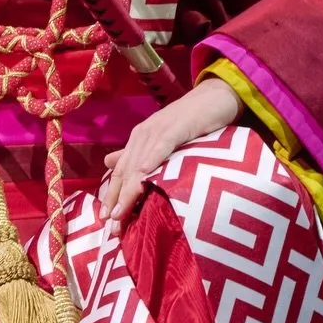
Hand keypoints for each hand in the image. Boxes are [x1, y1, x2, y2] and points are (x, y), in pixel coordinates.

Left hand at [99, 76, 241, 235]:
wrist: (217, 95)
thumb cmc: (192, 121)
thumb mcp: (164, 139)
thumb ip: (139, 153)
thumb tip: (109, 164)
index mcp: (139, 140)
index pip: (121, 172)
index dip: (112, 196)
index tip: (105, 221)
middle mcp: (143, 135)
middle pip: (125, 172)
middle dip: (116, 200)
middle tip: (111, 227)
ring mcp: (158, 129)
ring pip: (139, 163)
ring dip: (129, 190)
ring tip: (121, 213)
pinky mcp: (177, 126)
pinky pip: (162, 146)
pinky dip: (152, 161)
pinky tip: (144, 177)